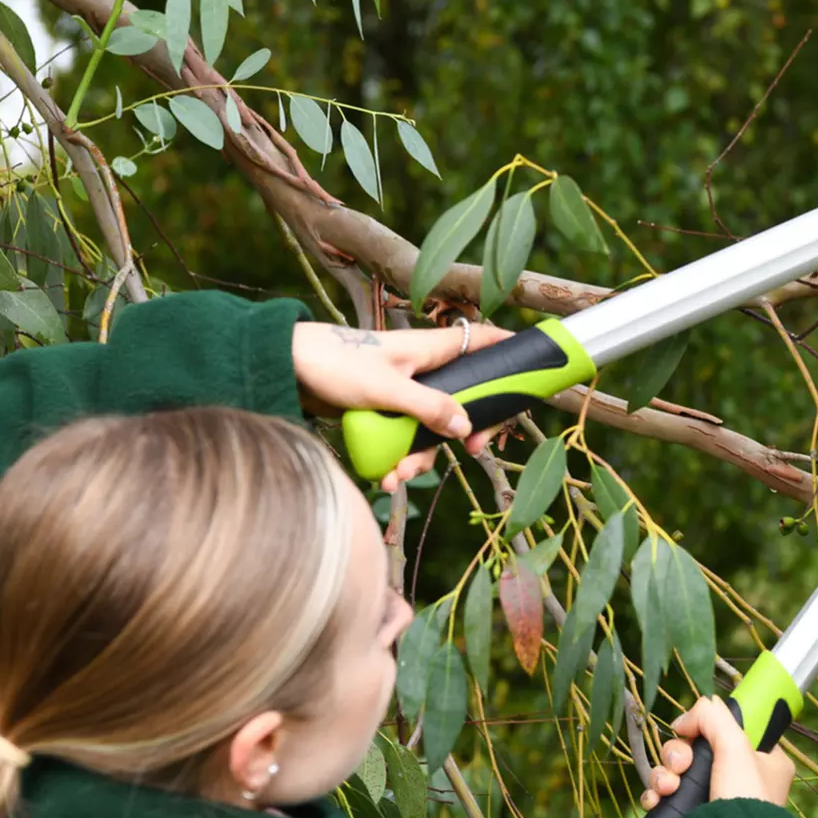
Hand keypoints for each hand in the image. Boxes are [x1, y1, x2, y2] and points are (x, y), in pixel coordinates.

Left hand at [291, 321, 511, 490]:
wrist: (287, 369)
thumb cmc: (335, 364)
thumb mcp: (387, 389)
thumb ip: (429, 408)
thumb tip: (466, 428)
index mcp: (429, 349)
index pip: (481, 341)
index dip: (508, 349)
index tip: (531, 367)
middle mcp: (423, 369)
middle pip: (465, 398)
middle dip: (465, 430)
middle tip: (470, 451)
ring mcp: (404, 393)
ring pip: (433, 428)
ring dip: (421, 457)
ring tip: (398, 475)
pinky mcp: (385, 413)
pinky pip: (405, 440)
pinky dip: (399, 460)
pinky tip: (384, 476)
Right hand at [639, 696, 793, 810]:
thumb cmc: (746, 801)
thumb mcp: (736, 746)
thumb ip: (714, 718)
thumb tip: (693, 712)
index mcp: (762, 763)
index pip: (728, 731)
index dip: (705, 728)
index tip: (690, 731)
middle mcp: (738, 781)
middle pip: (694, 750)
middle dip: (677, 754)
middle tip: (681, 765)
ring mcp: (712, 801)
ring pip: (675, 773)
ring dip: (663, 774)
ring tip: (668, 788)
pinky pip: (664, 798)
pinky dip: (655, 796)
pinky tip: (656, 800)